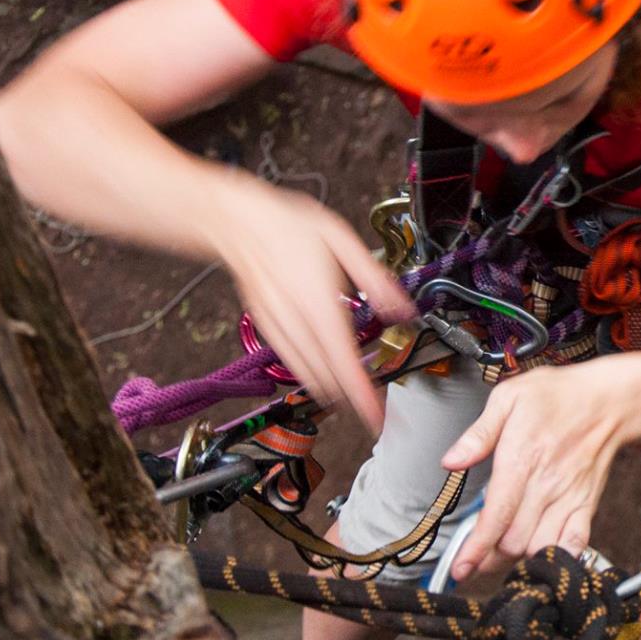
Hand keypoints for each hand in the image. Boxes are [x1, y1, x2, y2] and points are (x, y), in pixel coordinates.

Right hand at [204, 177, 413, 432]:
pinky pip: (290, 363)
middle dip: (353, 399)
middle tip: (376, 413)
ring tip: (356, 401)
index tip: (376, 416)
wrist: (237, 223)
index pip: (343, 359)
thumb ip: (375, 279)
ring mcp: (277, 328)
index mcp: (318, 302)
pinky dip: (310, 378)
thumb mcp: (341, 240)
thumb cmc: (288, 226)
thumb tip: (403, 308)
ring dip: (333, 391)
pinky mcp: (266, 328)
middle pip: (327, 375)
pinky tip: (324, 382)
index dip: (360, 393)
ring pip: (307, 374)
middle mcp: (296, 321)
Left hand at [439, 363, 635, 582]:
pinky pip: (573, 544)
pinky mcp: (586, 504)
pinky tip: (539, 552)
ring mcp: (568, 498)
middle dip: (489, 556)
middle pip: (513, 541)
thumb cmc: (559, 396)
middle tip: (475, 554)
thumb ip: (479, 434)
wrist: (608, 400)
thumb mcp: (509, 398)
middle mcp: (546, 485)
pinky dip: (555, 555)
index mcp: (522, 459)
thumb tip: (451, 461)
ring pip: (539, 548)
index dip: (476, 548)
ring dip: (518, 557)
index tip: (460, 567)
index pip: (496, 516)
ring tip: (501, 550)